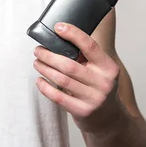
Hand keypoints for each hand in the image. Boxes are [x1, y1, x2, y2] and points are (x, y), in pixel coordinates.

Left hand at [33, 22, 124, 136]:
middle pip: (69, 64)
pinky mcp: (82, 111)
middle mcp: (103, 83)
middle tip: (38, 50)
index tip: (58, 27)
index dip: (73, 34)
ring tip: (37, 62)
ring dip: (45, 69)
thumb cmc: (98, 89)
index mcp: (108, 67)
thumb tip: (60, 39)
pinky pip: (58, 97)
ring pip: (61, 79)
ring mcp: (93, 98)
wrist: (108, 119)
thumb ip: (86, 58)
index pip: (90, 46)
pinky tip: (39, 80)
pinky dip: (45, 87)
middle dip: (49, 55)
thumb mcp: (100, 71)